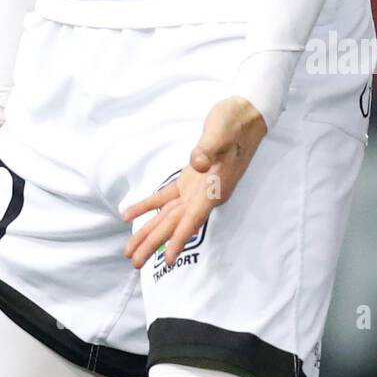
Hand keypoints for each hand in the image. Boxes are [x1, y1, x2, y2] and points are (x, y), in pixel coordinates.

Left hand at [121, 97, 267, 269]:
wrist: (245, 114)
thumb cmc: (234, 123)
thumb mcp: (221, 132)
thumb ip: (208, 149)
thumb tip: (196, 163)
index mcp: (213, 189)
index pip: (193, 219)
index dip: (180, 239)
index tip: (168, 261)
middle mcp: (204, 195)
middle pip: (175, 224)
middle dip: (154, 243)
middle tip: (134, 262)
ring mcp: (196, 189)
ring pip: (168, 215)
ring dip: (149, 232)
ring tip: (130, 251)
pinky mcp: (189, 179)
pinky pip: (166, 197)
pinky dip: (148, 206)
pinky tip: (130, 215)